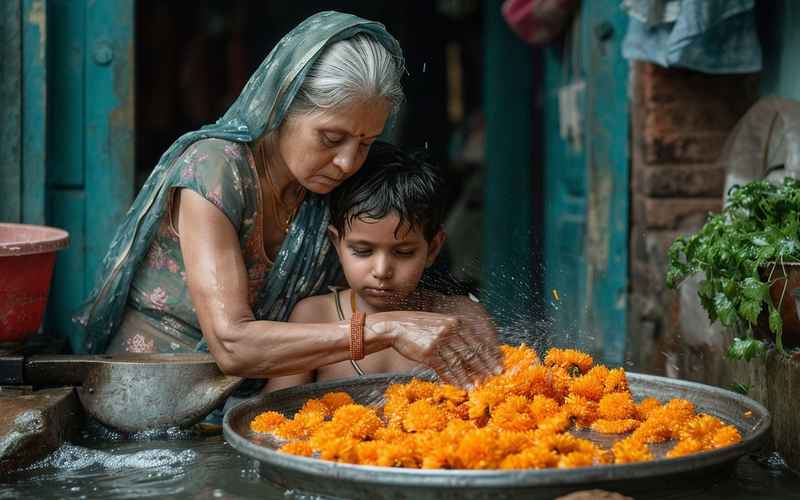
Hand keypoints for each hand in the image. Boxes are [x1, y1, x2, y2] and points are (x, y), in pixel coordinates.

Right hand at [369, 309, 501, 387]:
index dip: (489, 355)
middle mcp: (449, 330)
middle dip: (484, 367)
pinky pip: (444, 369)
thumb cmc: (418, 327)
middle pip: (471, 352)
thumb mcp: (439, 323)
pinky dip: (453, 379)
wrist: (395, 326)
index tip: (498, 365)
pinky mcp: (429, 353)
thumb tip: (469, 350)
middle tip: (495, 377)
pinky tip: (459, 386)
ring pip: (459, 363)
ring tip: (476, 387)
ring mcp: (439, 341)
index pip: (477, 341)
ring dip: (468, 377)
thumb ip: (454, 333)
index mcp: (455, 323)